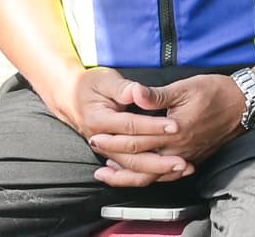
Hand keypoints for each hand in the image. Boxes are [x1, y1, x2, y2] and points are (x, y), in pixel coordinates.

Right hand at [67, 68, 188, 185]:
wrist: (71, 98)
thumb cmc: (90, 86)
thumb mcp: (105, 80)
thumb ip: (123, 88)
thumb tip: (137, 91)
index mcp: (100, 120)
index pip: (131, 126)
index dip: (154, 126)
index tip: (175, 126)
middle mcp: (102, 140)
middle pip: (132, 156)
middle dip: (159, 161)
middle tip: (183, 160)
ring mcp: (107, 150)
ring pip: (132, 167)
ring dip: (157, 171)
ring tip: (182, 168)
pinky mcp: (113, 153)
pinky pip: (131, 169)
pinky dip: (149, 173)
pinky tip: (169, 173)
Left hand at [91, 74, 244, 182]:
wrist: (246, 103)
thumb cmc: (217, 92)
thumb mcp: (186, 87)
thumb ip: (157, 95)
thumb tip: (133, 93)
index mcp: (174, 131)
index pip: (135, 141)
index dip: (113, 140)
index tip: (96, 135)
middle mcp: (179, 150)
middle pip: (139, 161)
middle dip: (114, 156)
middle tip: (96, 149)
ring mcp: (187, 157)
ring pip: (152, 175)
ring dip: (128, 175)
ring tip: (109, 173)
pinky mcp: (193, 159)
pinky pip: (167, 176)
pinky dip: (149, 177)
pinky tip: (139, 174)